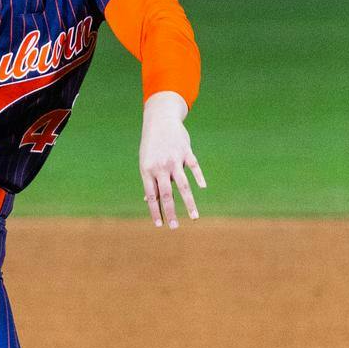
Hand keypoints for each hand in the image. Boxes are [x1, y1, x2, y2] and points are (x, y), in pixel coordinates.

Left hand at [138, 91, 204, 228]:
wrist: (159, 120)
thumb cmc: (151, 145)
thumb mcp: (146, 162)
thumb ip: (151, 181)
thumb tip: (149, 201)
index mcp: (148, 171)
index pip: (152, 196)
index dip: (155, 211)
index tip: (160, 225)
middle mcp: (161, 167)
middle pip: (167, 195)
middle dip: (171, 212)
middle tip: (174, 227)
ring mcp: (174, 160)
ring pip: (183, 185)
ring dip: (189, 203)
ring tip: (194, 217)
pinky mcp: (186, 152)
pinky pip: (193, 166)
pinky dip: (199, 177)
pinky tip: (202, 187)